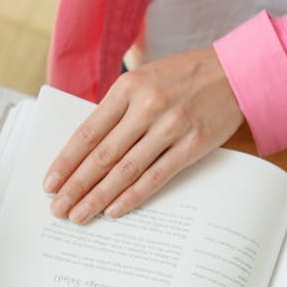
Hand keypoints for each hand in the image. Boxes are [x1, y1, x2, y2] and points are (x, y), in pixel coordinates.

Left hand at [43, 47, 243, 222]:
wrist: (235, 72)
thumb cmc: (184, 76)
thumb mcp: (144, 79)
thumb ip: (118, 109)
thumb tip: (87, 148)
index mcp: (128, 88)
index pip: (88, 132)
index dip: (66, 161)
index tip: (50, 183)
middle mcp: (147, 106)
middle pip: (102, 155)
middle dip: (76, 186)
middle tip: (58, 208)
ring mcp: (170, 127)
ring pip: (125, 170)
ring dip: (99, 197)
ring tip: (80, 214)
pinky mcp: (192, 145)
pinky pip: (156, 176)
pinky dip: (132, 196)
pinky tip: (114, 209)